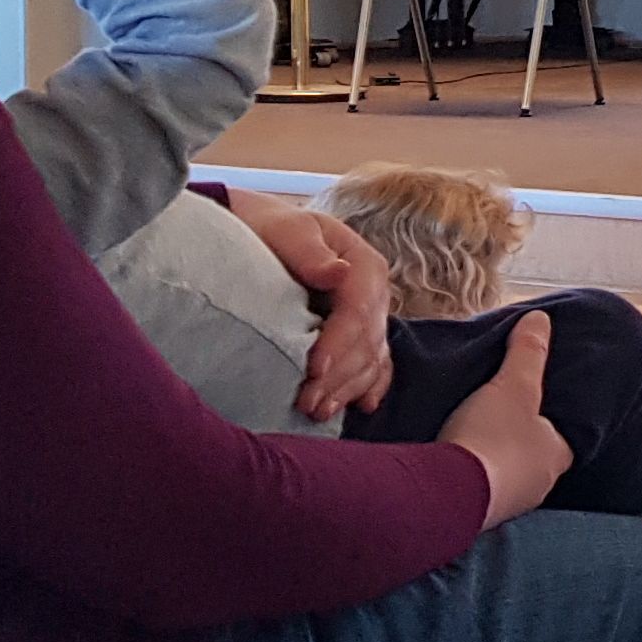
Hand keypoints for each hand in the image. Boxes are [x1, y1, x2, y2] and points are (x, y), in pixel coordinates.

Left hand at [221, 187, 395, 419]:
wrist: (265, 230)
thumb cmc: (272, 229)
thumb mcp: (289, 230)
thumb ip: (311, 253)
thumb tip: (338, 273)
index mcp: (365, 265)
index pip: (359, 311)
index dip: (340, 343)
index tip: (314, 368)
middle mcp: (376, 294)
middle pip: (367, 342)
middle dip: (340, 376)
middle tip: (308, 402)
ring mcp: (373, 316)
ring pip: (372, 359)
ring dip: (349, 388)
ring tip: (318, 411)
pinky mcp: (362, 332)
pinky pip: (376, 364)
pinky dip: (369, 386)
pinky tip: (361, 406)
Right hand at [443, 312, 567, 528]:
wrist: (445, 493)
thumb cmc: (491, 437)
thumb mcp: (512, 385)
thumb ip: (527, 353)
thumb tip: (541, 320)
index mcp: (557, 457)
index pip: (564, 437)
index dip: (551, 421)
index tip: (535, 408)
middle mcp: (539, 486)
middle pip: (534, 459)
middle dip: (517, 443)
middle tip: (497, 422)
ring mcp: (508, 505)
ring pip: (505, 478)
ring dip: (491, 462)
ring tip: (471, 440)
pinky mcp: (475, 516)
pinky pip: (478, 491)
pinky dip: (469, 477)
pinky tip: (453, 465)